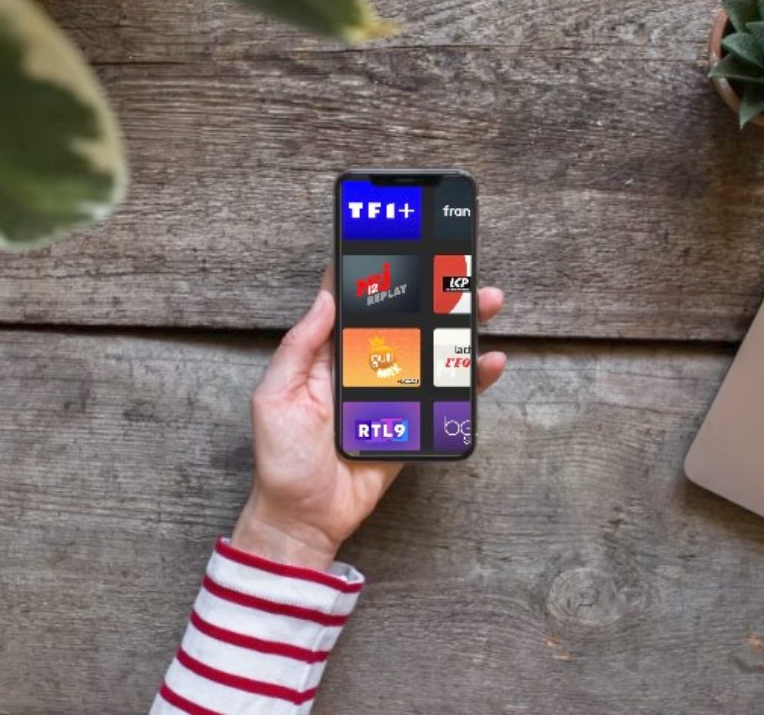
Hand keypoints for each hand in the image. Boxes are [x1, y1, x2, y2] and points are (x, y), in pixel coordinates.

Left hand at [233, 268, 506, 570]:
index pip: (350, 306)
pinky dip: (470, 380)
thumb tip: (324, 299)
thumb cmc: (281, 461)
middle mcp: (362, 370)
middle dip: (430, 295)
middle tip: (457, 270)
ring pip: (430, 352)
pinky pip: (445, 397)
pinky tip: (489, 363)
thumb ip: (298, 348)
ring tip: (485, 303)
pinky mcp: (413, 424)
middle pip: (402, 322)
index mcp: (326, 358)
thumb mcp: (274, 397)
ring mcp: (391, 396)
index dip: (371, 276)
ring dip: (459, 328)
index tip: (395, 244)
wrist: (304, 519)